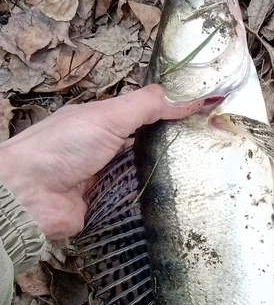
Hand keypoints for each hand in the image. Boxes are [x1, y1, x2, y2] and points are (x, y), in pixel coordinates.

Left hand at [0, 85, 202, 239]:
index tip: (208, 115)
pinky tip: (181, 200)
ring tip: (206, 174)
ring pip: (147, 174)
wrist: (29, 196)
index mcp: (104, 121)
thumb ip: (149, 106)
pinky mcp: (109, 207)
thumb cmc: (62, 148)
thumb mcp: (108, 116)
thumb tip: (194, 97)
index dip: (175, 113)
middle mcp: (107, 148)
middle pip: (150, 146)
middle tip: (212, 147)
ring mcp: (108, 179)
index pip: (147, 114)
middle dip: (175, 147)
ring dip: (168, 176)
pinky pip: (138, 202)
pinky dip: (155, 201)